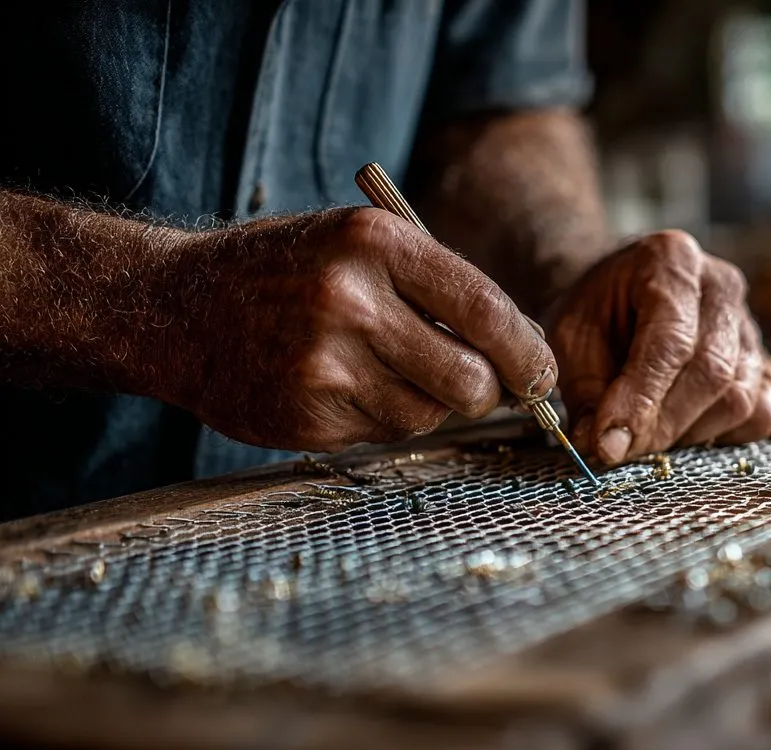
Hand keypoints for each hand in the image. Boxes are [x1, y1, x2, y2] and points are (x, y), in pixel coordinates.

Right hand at [163, 208, 554, 450]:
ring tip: (389, 372)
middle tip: (477, 386)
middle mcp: (352, 299)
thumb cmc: (288, 273)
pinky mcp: (307, 413)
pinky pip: (384, 434)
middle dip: (487, 391)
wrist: (175, 308)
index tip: (543, 373)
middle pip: (470, 378)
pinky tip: (347, 389)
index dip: (528, 351)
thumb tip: (528, 350)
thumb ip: (439, 288)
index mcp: (376, 243)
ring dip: (429, 405)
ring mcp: (325, 362)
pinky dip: (382, 419)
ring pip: (430, 414)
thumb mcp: (358, 246)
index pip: (487, 308)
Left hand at [549, 230, 770, 464]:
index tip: (609, 444)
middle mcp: (721, 286)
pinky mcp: (764, 362)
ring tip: (645, 433)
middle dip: (662, 425)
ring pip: (739, 399)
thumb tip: (605, 447)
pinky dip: (725, 435)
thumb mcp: (570, 338)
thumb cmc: (595, 311)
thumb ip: (586, 390)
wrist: (619, 295)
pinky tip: (685, 429)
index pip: (670, 341)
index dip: (641, 400)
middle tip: (618, 449)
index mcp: (671, 261)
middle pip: (712, 372)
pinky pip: (762, 413)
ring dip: (688, 434)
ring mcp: (750, 325)